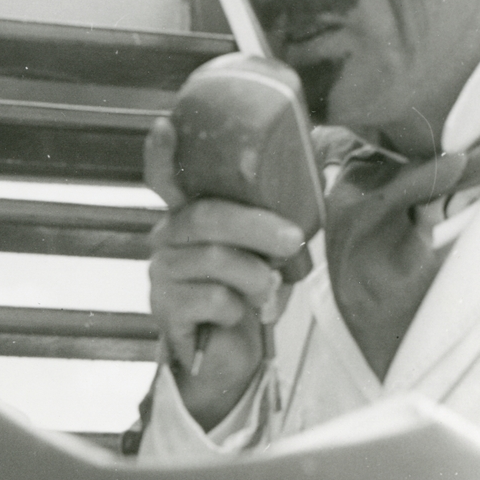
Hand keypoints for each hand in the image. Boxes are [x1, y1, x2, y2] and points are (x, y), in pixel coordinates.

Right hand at [145, 117, 303, 429]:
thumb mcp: (261, 248)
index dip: (161, 153)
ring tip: (266, 290)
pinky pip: (214, 299)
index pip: (164, 178)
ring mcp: (163, 274)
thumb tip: (318, 171)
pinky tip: (238, 315)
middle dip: (257, 227)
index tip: (164, 126)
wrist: (225, 354)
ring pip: (217, 260)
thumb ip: (272, 215)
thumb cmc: (245, 291)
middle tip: (293, 240)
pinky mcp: (166, 309)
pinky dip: (240, 309)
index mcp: (187, 216)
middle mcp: (167, 239)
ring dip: (257, 278)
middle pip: (206, 218)